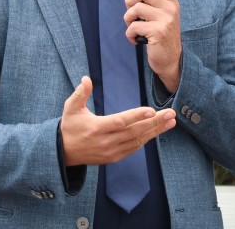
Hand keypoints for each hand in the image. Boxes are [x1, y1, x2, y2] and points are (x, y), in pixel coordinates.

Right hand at [60, 76, 175, 166]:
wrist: (63, 152)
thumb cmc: (69, 126)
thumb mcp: (70, 108)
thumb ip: (80, 93)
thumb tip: (86, 78)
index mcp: (97, 128)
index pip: (121, 121)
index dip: (136, 116)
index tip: (152, 110)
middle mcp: (106, 141)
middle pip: (135, 131)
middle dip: (154, 122)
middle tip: (171, 114)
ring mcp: (112, 151)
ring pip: (137, 141)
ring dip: (155, 131)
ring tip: (170, 122)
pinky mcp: (114, 157)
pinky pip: (134, 148)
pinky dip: (146, 139)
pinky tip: (157, 131)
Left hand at [125, 0, 182, 91]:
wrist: (172, 61)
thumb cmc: (163, 37)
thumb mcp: (164, 17)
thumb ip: (155, 4)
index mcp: (172, 3)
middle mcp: (171, 9)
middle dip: (130, 1)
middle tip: (131, 13)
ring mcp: (165, 20)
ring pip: (136, 8)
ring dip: (128, 19)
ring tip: (133, 28)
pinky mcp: (157, 32)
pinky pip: (134, 26)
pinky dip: (129, 34)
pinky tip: (135, 39)